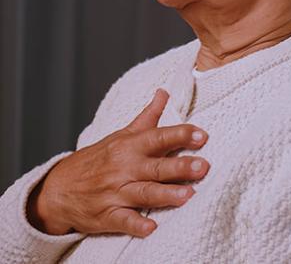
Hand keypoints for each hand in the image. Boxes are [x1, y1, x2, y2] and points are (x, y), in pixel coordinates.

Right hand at [26, 88, 209, 237]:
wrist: (57, 189)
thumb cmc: (97, 159)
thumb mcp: (121, 135)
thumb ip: (148, 117)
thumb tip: (164, 92)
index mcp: (129, 146)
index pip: (158, 137)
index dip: (180, 135)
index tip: (202, 135)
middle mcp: (124, 168)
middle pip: (156, 167)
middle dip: (180, 167)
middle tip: (203, 167)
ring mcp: (115, 192)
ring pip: (144, 193)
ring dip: (166, 194)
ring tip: (189, 195)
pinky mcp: (106, 215)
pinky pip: (122, 221)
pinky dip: (136, 225)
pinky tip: (151, 228)